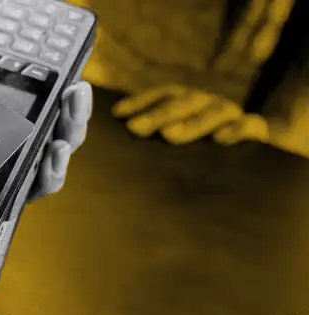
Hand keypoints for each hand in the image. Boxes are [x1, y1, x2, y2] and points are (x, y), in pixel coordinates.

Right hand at [0, 0, 92, 200]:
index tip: (13, 184)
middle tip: (54, 147)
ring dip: (71, 129)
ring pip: (56, 141)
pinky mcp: (44, 89)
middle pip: (31, 172)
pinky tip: (76, 84)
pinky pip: (66, 109)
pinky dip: (75, 104)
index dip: (7, 196)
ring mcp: (24, 115)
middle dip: (50, 167)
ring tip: (72, 103)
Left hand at [111, 84, 269, 145]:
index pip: (164, 95)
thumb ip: (153, 134)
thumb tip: (112, 134)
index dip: (141, 101)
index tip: (117, 114)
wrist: (255, 163)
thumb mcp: (175, 140)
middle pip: (183, 102)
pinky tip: (222, 139)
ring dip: (191, 123)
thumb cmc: (200, 155)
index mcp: (187, 103)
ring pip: (214, 112)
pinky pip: (252, 126)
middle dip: (158, 115)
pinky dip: (239, 129)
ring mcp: (233, 116)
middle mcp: (208, 104)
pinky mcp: (259, 131)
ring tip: (168, 135)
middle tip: (134, 128)